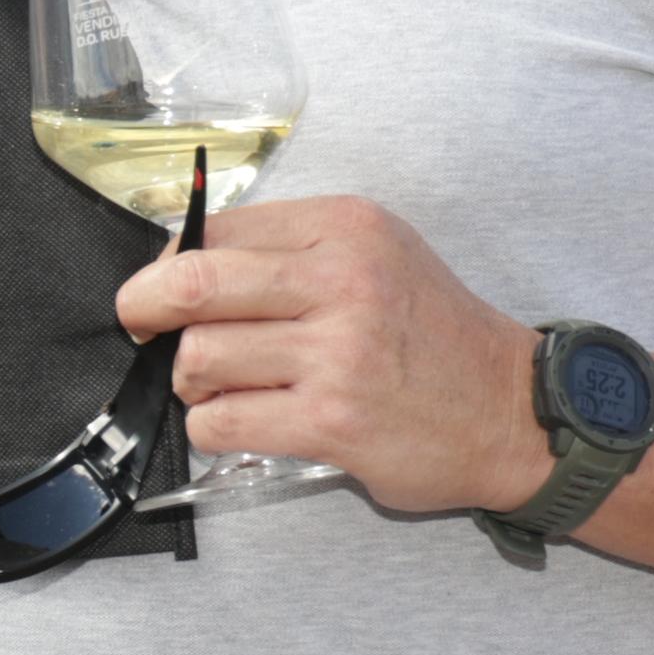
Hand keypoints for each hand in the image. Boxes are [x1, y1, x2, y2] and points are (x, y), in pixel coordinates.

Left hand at [109, 196, 551, 517]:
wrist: (513, 410)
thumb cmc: (433, 335)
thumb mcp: (378, 256)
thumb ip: (292, 250)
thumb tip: (182, 259)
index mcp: (346, 229)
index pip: (217, 229)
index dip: (168, 260)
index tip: (160, 285)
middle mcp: (343, 281)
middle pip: (191, 284)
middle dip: (144, 308)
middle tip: (140, 326)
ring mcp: (338, 353)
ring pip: (199, 357)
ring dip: (191, 378)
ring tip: (221, 385)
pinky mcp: (331, 421)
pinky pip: (221, 420)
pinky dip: (213, 425)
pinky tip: (240, 421)